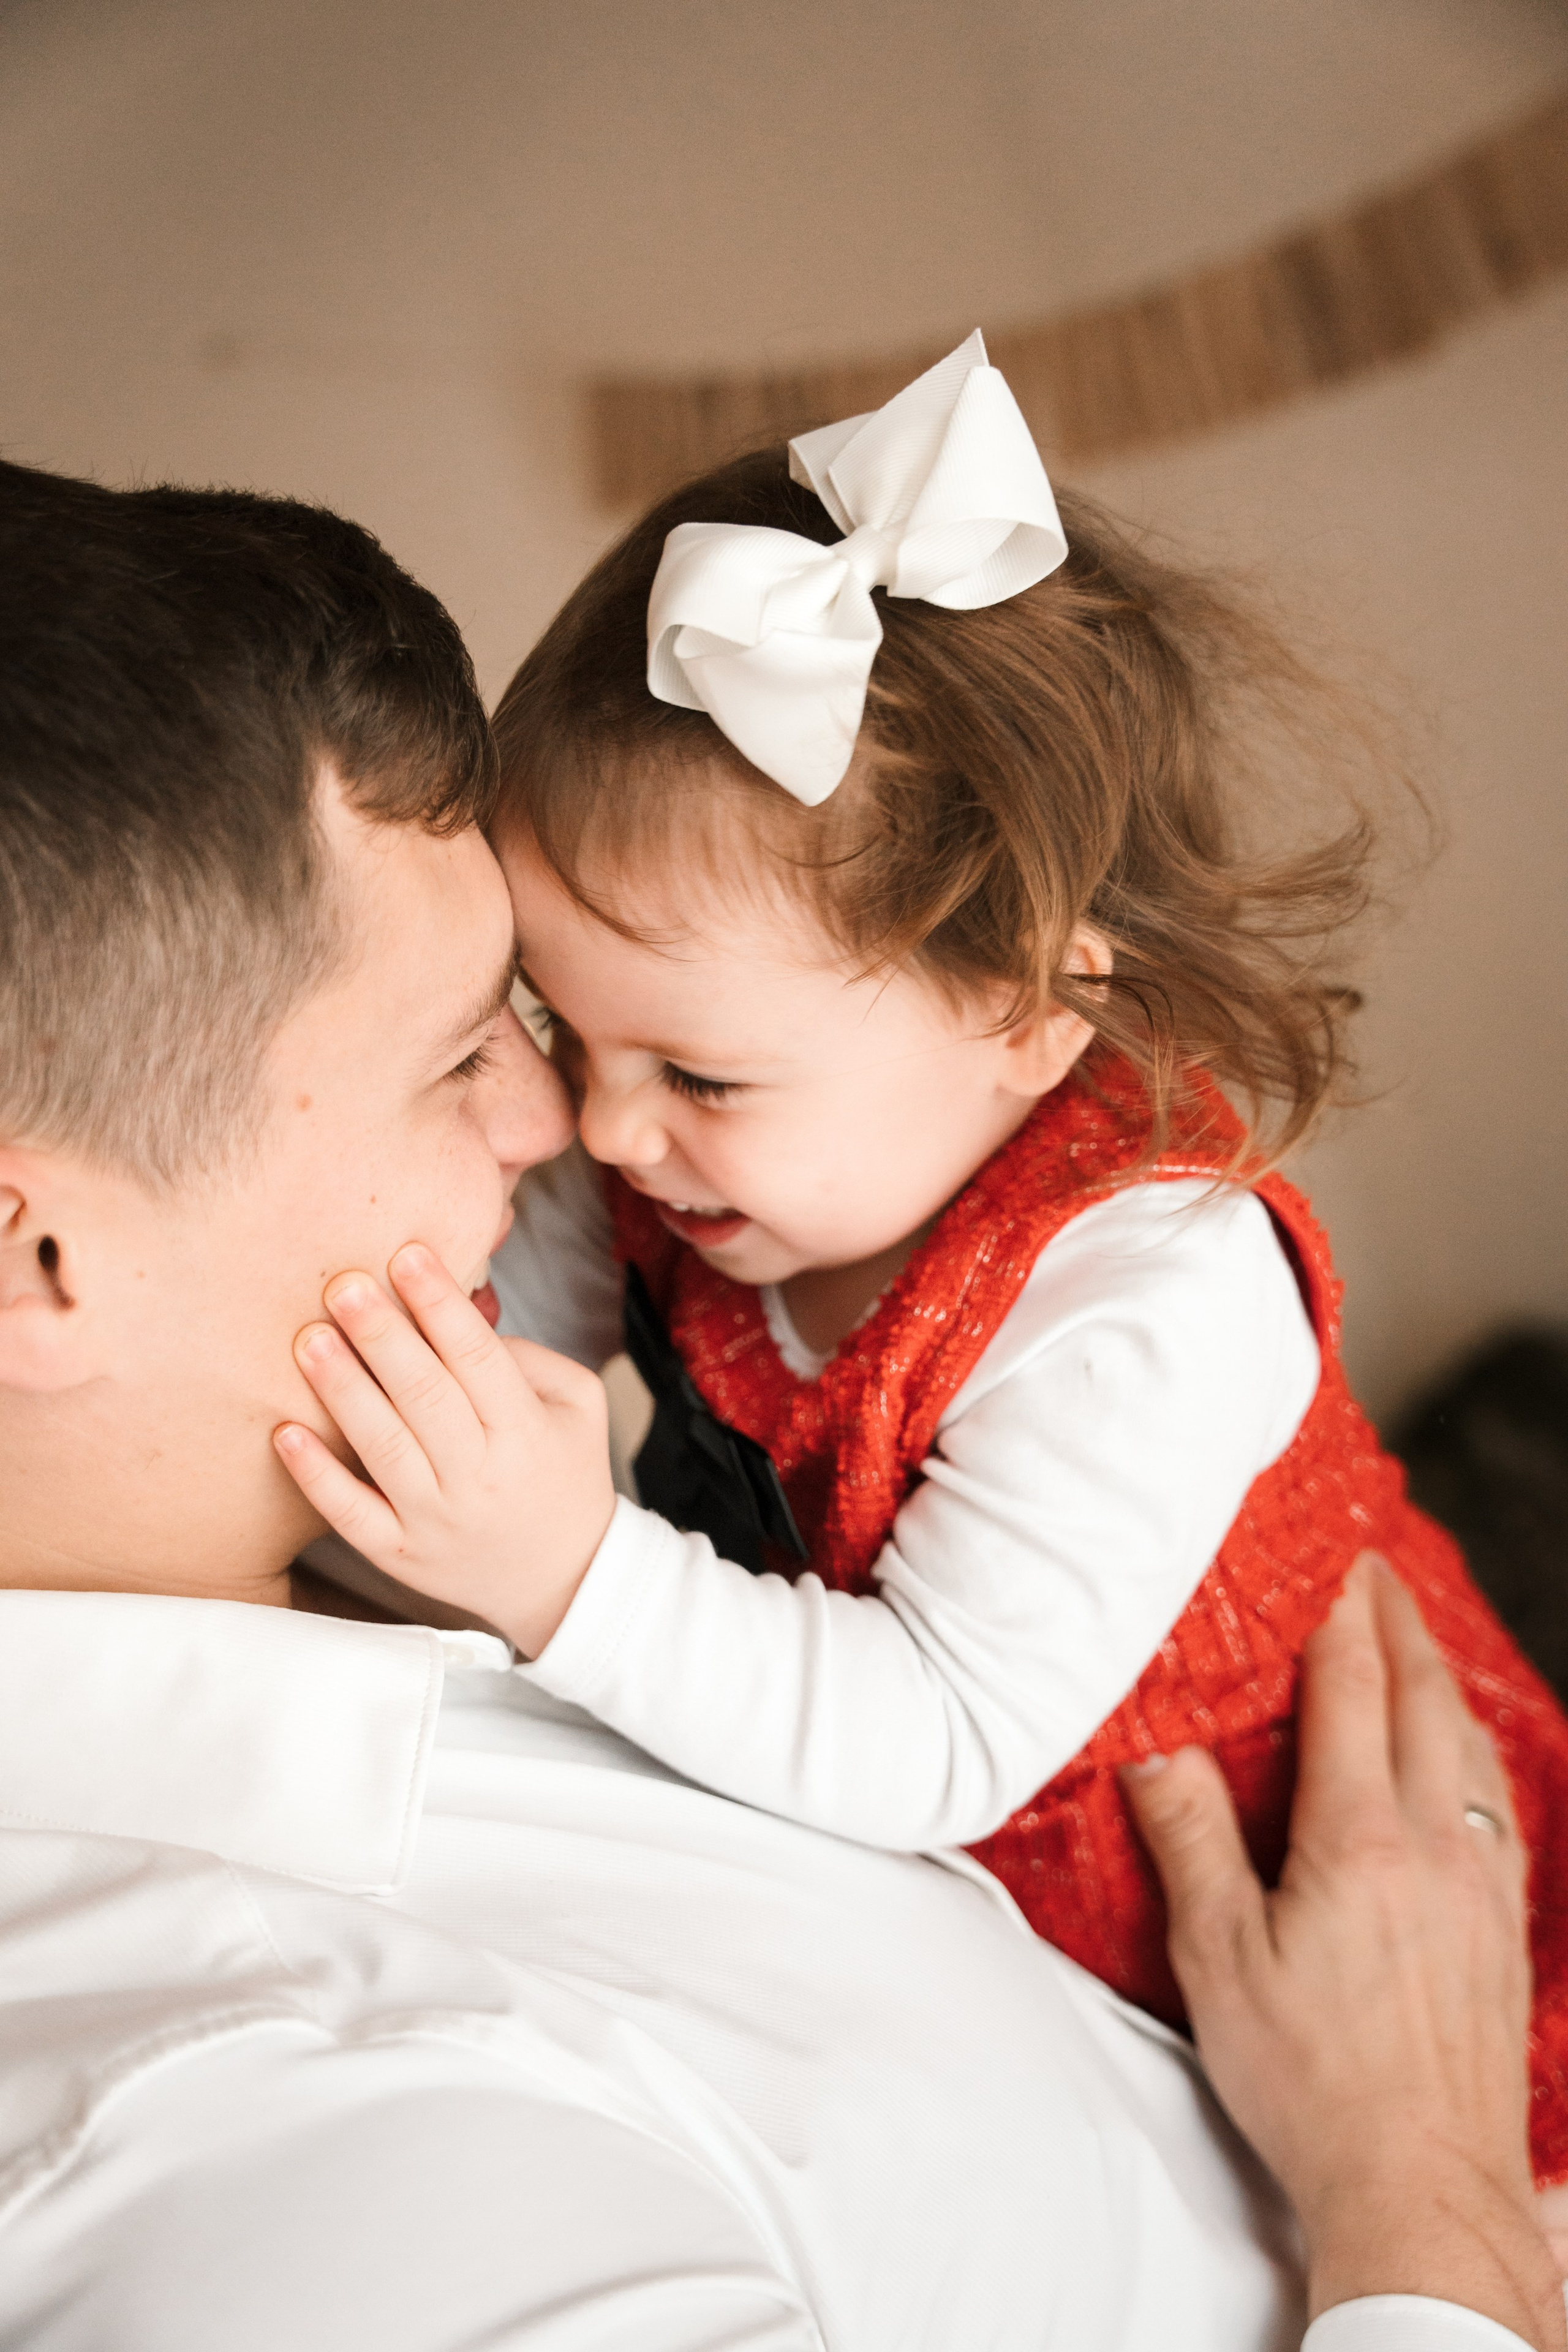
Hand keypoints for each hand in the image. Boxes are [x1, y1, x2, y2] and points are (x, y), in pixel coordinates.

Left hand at [273, 1243, 614, 1656]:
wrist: (565, 1579)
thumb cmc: (565, 1474)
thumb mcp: (579, 1408)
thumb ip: (529, 1359)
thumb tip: (456, 1320)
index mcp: (526, 1434)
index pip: (478, 1358)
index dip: (441, 1304)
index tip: (406, 1254)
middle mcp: (479, 1478)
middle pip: (424, 1395)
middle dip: (382, 1334)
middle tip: (341, 1283)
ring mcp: (435, 1521)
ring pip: (382, 1447)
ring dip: (342, 1390)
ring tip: (308, 1338)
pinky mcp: (398, 1553)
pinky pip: (349, 1513)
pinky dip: (314, 1475)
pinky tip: (282, 1431)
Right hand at [1123, 1554, 1563, 2351]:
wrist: (1423, 2188)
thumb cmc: (1310, 2082)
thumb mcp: (1219, 1959)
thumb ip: (1192, 1839)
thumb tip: (1156, 1746)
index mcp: (1359, 1841)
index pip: (1353, 1690)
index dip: (1341, 1614)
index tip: (1330, 1561)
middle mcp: (1434, 1848)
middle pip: (1424, 1699)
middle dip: (1397, 1624)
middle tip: (1373, 1570)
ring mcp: (1481, 1889)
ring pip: (1468, 1748)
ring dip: (1438, 1679)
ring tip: (1413, 1642)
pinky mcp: (1505, 1932)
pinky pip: (1497, 1807)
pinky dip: (1472, 1752)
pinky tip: (1462, 1760)